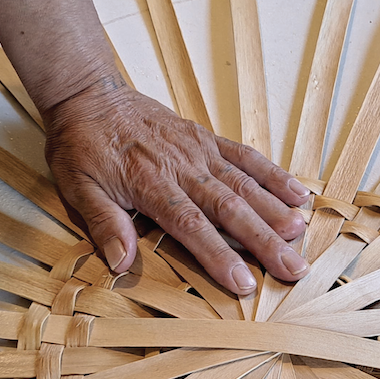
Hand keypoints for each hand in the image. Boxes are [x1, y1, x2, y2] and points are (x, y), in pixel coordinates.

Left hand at [43, 76, 312, 294]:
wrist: (88, 95)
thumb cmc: (82, 146)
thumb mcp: (78, 188)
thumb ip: (104, 224)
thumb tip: (120, 264)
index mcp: (151, 184)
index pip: (191, 226)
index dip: (219, 255)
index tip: (243, 283)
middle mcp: (182, 167)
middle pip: (229, 208)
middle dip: (263, 241)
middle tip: (292, 268)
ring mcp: (198, 150)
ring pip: (244, 184)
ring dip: (275, 210)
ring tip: (301, 235)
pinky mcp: (206, 138)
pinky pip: (244, 156)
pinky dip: (273, 175)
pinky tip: (298, 194)